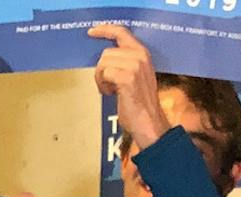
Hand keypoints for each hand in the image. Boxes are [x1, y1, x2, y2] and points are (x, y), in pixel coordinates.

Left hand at [87, 25, 168, 150]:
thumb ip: (124, 61)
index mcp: (142, 53)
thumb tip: (104, 57)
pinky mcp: (127, 77)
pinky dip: (102, 85)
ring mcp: (134, 66)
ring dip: (101, 78)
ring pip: (103, 63)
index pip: (121, 32)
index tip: (92, 32)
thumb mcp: (135, 75)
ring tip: (111, 89)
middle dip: (102, 70)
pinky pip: (104, 74)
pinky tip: (111, 93)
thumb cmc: (139, 103)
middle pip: (106, 53)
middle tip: (109, 85)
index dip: (104, 30)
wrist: (148, 121)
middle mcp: (140, 56)